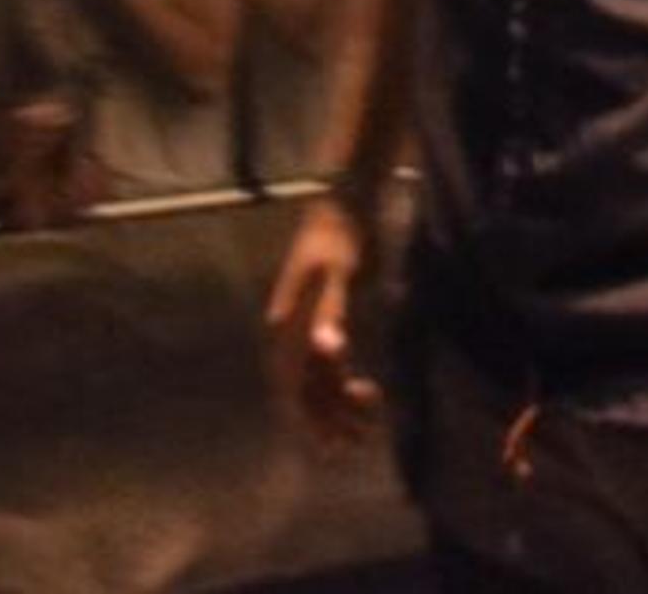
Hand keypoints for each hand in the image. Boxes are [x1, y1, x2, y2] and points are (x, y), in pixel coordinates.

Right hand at [262, 195, 381, 444]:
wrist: (343, 204)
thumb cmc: (345, 238)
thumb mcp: (343, 274)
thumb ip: (334, 312)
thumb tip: (328, 349)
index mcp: (289, 325)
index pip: (299, 386)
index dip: (318, 418)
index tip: (343, 440)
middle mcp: (286, 332)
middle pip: (301, 390)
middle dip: (327, 421)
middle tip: (357, 443)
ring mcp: (296, 326)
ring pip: (309, 380)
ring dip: (332, 407)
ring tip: (361, 427)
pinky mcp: (310, 319)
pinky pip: (316, 364)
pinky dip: (333, 384)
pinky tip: (354, 389)